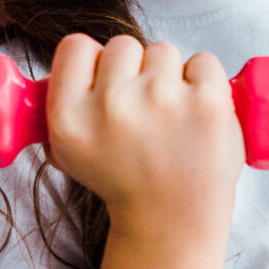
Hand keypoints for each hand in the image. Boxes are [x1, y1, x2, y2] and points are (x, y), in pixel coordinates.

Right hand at [42, 34, 244, 233]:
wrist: (172, 222)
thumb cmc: (125, 183)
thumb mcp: (70, 155)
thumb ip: (60, 107)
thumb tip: (60, 70)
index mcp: (70, 118)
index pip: (76, 47)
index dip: (93, 61)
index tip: (107, 83)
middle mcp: (111, 106)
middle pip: (122, 45)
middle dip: (134, 71)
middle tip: (143, 112)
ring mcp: (162, 100)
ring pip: (163, 51)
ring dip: (170, 77)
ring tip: (171, 119)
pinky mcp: (208, 102)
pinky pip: (204, 61)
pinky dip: (205, 82)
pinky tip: (196, 115)